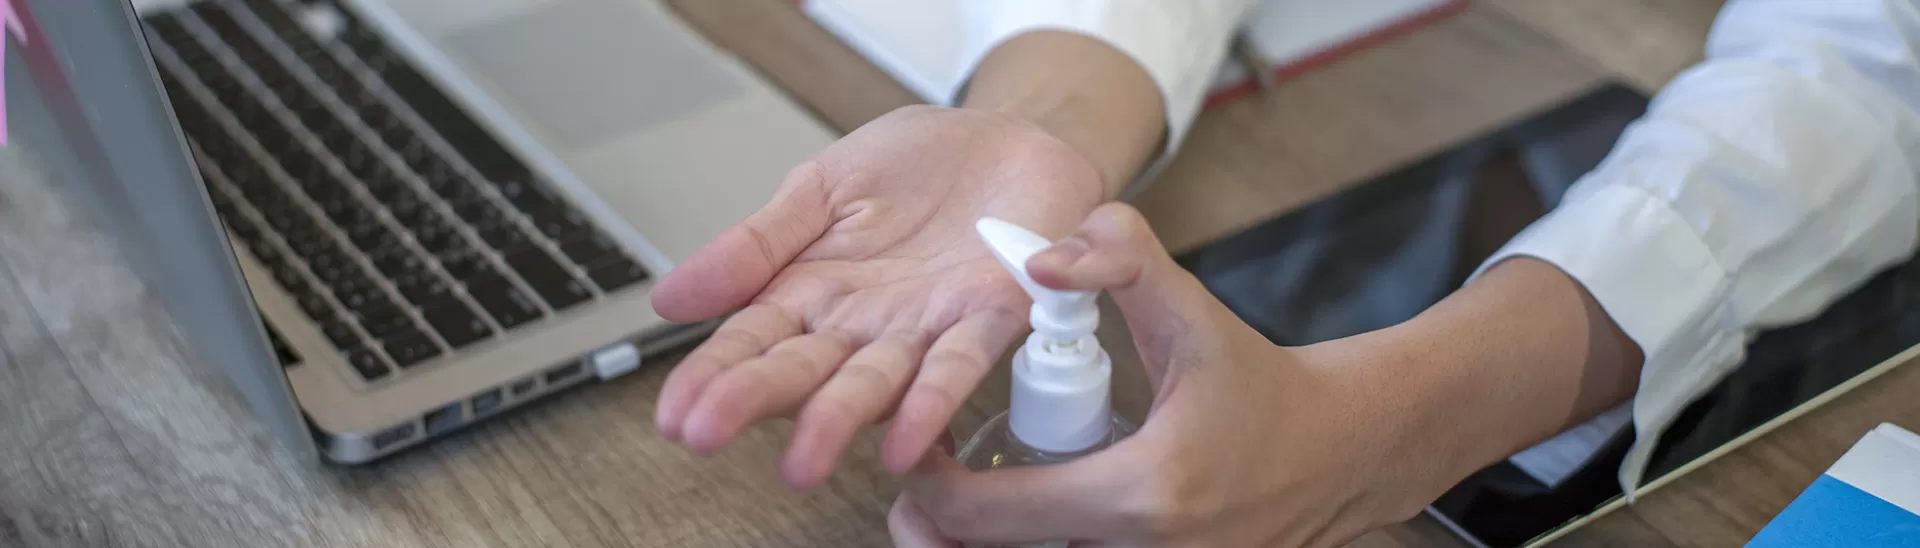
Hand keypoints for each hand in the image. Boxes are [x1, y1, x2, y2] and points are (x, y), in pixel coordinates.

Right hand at [651, 104, 1107, 487]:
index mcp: (814, 290)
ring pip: (874, 382)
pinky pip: (958, 365)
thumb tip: (670, 300)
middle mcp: (864, 323)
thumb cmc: (918, 166)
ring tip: (800, 459)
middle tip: (705, 433)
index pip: (752, 341)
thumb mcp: (819, 187)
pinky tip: (902, 442)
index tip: (674, 412)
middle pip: (803, 369)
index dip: (713, 375)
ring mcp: (925, 327)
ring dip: (836, 421)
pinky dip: (932, 403)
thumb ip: (754, 246)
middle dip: (755, 401)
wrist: (1008, 137)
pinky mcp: (991, 315)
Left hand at [889, 204, 1643, 546]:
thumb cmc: (1260, 386)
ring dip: (983, 547)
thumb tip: (1040, 256)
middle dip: (939, 531)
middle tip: (924, 490)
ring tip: (960, 509)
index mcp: (1144, 495)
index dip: (930, 486)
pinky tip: (1017, 526)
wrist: (1341, 451)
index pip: (989, 516)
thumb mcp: (1193, 312)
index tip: (920, 449)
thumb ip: (1123, 262)